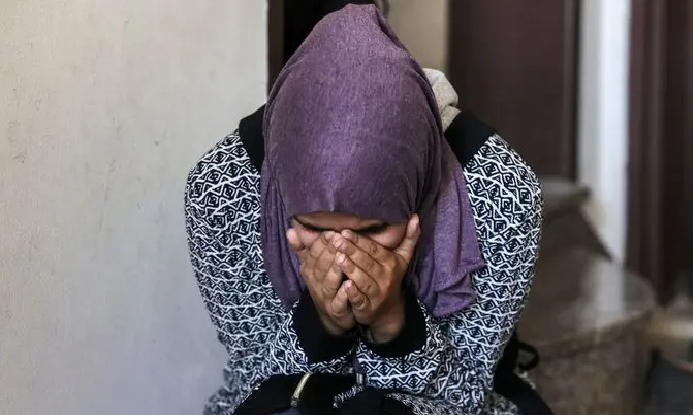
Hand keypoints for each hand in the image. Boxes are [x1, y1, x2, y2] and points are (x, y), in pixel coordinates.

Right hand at [287, 229, 355, 335]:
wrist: (333, 317)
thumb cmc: (325, 285)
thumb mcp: (312, 267)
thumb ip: (303, 249)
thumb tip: (291, 230)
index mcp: (310, 271)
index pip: (313, 254)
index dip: (321, 243)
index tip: (331, 231)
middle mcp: (316, 284)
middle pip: (321, 266)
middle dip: (329, 251)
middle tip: (339, 238)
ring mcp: (326, 298)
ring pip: (329, 282)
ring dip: (335, 269)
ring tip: (343, 256)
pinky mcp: (337, 311)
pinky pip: (340, 302)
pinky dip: (344, 294)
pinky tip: (350, 284)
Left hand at [332, 216, 419, 341]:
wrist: (389, 311)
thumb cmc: (391, 278)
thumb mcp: (402, 258)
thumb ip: (409, 237)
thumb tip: (416, 216)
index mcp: (391, 263)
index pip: (374, 250)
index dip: (360, 241)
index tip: (345, 231)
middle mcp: (385, 278)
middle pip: (366, 262)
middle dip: (351, 250)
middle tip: (337, 240)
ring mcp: (377, 294)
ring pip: (362, 279)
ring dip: (350, 269)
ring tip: (337, 257)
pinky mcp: (367, 308)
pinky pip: (360, 299)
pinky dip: (352, 293)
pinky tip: (344, 284)